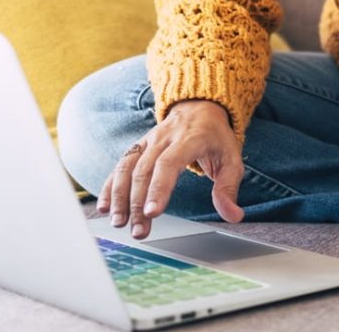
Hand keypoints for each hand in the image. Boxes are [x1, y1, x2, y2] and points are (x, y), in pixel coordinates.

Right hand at [98, 99, 245, 238]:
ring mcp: (148, 141)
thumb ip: (229, 188)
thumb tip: (233, 216)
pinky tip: (105, 207)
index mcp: (189, 139)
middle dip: (138, 203)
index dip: (159, 188)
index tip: (152, 213)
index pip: (169, 164)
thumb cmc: (216, 137)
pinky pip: (120, 165)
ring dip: (120, 196)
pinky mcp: (138, 146)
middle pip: (145, 171)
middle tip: (139, 231)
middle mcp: (164, 138)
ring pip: (128, 167)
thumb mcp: (231, 159)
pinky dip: (110, 185)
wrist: (199, 106)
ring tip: (118, 223)